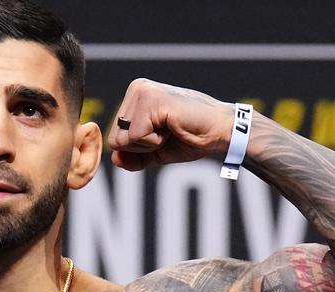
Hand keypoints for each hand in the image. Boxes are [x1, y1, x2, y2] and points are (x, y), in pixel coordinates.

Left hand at [107, 79, 233, 171]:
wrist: (220, 131)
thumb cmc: (191, 138)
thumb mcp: (155, 152)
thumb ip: (133, 157)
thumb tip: (114, 159)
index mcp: (135, 96)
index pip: (115, 138)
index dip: (138, 148)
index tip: (163, 134)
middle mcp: (136, 89)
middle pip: (116, 139)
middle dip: (141, 147)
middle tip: (168, 132)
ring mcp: (143, 92)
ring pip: (123, 140)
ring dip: (149, 144)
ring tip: (170, 128)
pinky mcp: (152, 100)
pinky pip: (136, 137)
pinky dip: (155, 142)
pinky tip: (172, 126)